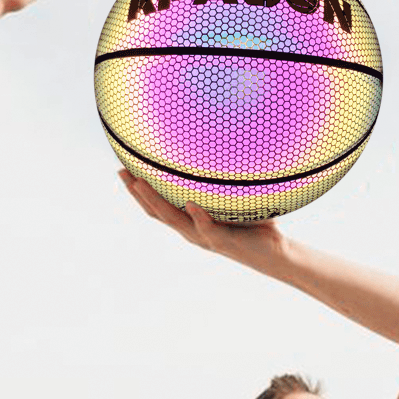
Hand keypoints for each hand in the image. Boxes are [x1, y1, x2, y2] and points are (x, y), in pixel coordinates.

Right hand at [118, 170, 285, 268]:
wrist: (276, 253)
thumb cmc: (257, 225)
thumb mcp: (237, 200)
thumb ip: (228, 180)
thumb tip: (229, 145)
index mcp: (191, 222)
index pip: (158, 207)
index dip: (139, 191)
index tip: (124, 170)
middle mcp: (192, 231)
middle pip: (156, 212)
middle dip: (137, 192)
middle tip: (122, 172)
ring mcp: (205, 237)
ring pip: (174, 220)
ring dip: (156, 201)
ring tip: (141, 183)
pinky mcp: (223, 242)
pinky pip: (208, 228)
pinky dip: (198, 216)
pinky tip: (190, 204)